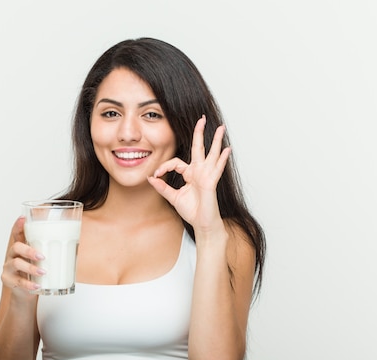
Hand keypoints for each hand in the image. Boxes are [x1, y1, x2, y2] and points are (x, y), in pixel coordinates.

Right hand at [1, 216, 43, 295]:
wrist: (25, 292)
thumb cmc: (35, 272)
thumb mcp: (41, 259)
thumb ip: (51, 250)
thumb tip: (75, 241)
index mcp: (21, 247)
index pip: (17, 233)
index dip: (19, 225)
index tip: (23, 218)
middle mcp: (13, 255)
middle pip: (16, 247)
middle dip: (29, 250)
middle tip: (42, 256)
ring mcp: (9, 267)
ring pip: (16, 264)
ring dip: (31, 268)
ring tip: (43, 272)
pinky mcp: (8, 280)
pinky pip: (18, 282)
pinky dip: (29, 285)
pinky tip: (37, 286)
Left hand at [148, 115, 230, 232]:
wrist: (202, 224)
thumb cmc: (191, 211)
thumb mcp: (173, 197)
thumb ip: (162, 187)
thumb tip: (150, 178)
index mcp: (190, 174)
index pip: (176, 162)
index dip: (164, 166)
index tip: (155, 174)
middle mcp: (199, 172)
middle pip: (199, 148)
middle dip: (199, 133)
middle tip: (201, 119)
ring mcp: (207, 176)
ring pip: (212, 154)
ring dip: (216, 140)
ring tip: (221, 127)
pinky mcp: (211, 182)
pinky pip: (217, 168)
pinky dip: (222, 159)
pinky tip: (227, 149)